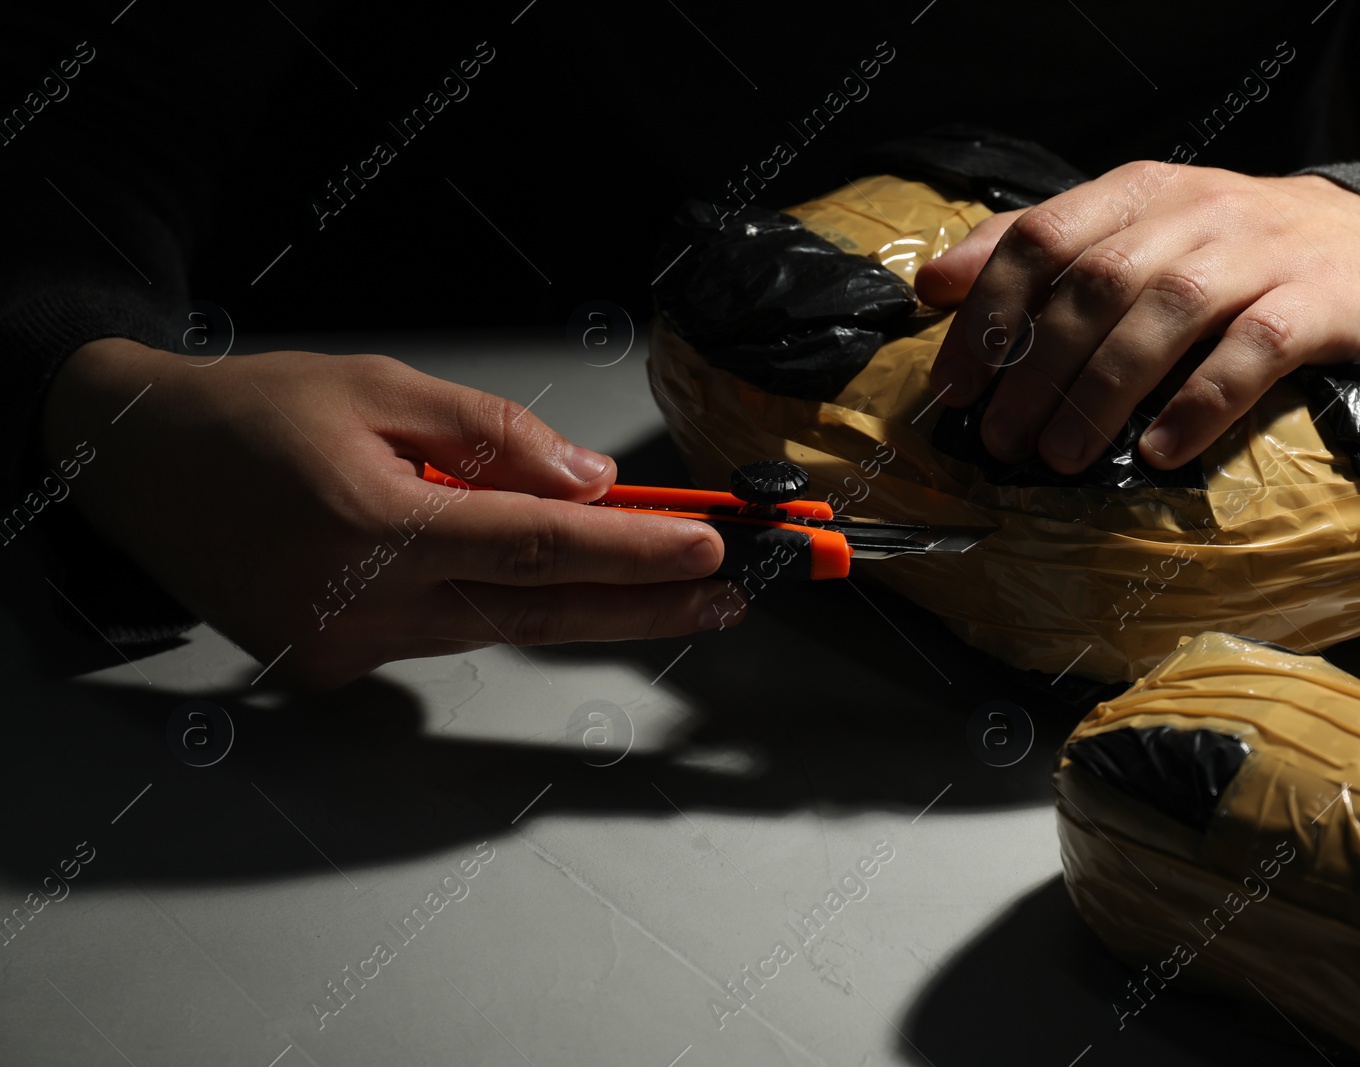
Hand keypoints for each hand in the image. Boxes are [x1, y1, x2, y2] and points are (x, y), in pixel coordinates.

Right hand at [41, 340, 741, 687]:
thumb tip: (586, 483)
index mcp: (370, 526)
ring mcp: (343, 648)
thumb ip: (490, 438)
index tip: (708, 549)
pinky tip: (528, 572)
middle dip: (644, 607)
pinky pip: (442, 632)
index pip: (537, 548)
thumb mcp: (378, 387)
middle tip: (726, 597)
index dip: (633, 553)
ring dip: (581, 602)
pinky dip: (494, 601)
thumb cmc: (249, 415)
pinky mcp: (331, 666)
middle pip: (537, 614)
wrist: (133, 464)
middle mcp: (359, 605)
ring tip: (665, 578)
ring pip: (495, 626)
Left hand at [917, 163, 1359, 471]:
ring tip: (1062, 457)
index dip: (989, 312)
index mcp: (1137, 194)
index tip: (955, 385)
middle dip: (1036, 368)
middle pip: (1095, 284)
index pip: (1041, 237)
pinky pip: (1253, 352)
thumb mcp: (1136, 232)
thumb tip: (935, 285)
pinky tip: (1159, 452)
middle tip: (1002, 440)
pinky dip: (1199, 403)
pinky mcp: (1319, 302)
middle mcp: (1194, 212)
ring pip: (1166, 313)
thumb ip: (1041, 252)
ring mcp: (1259, 253)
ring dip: (1101, 392)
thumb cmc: (1231, 254)